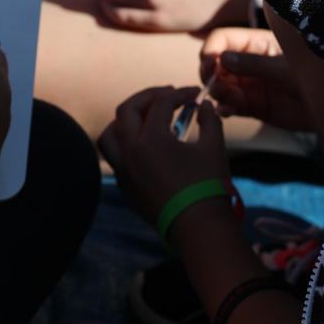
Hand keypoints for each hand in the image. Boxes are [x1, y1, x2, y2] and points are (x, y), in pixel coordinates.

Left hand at [100, 86, 228, 226]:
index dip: (180, 94)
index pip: (161, 104)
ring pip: (110, 134)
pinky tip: (144, 146)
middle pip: (126, 110)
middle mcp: (130, 151)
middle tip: (167, 95)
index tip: (195, 94)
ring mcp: (123, 170)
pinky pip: (115, 158)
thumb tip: (204, 105)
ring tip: (145, 118)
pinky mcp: (125, 186)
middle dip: (147, 97)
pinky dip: (124, 145)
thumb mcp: (214, 148)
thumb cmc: (209, 186)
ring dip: (125, 120)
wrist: (199, 228)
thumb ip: (210, 120)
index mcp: (151, 139)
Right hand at [200, 27, 313, 131]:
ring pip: (220, 85)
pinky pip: (230, 105)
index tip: (209, 63)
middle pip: (215, 63)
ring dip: (216, 91)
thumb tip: (222, 59)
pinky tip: (226, 111)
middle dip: (209, 73)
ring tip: (223, 97)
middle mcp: (246, 63)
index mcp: (255, 43)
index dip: (211, 50)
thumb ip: (254, 64)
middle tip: (213, 83)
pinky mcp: (251, 106)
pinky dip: (224, 108)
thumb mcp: (284, 68)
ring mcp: (247, 84)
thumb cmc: (313, 75)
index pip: (222, 39)